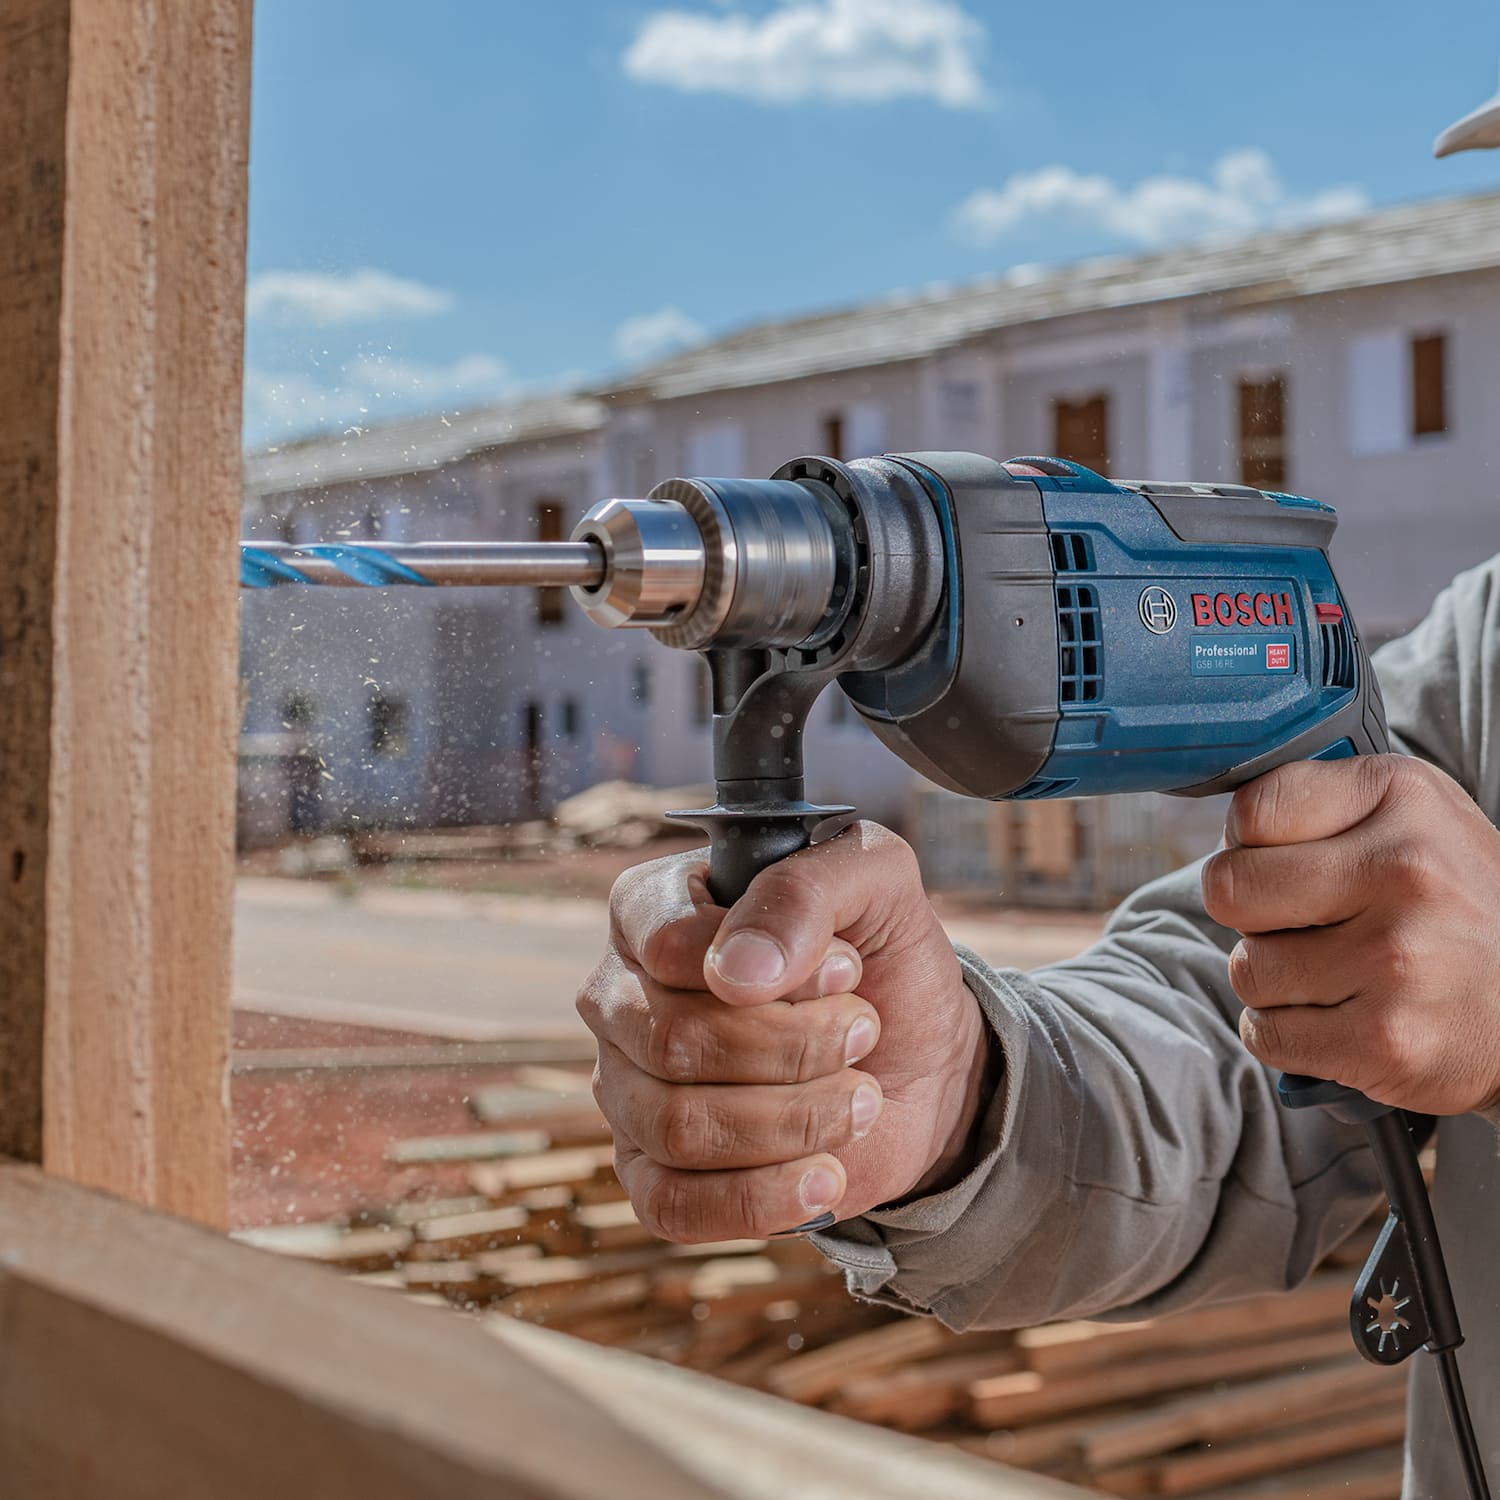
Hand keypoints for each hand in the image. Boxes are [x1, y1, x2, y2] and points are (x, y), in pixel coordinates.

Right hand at [576, 823, 990, 1241]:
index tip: (847, 968)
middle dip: (794, 1046)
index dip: (766, 966)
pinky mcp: (653, 1173)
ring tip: (861, 1097)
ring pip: (677, 1126)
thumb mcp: (873, 881)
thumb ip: (804, 890)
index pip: (663, 942)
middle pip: (671, 1040)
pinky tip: (826, 1177)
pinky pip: (673, 1205)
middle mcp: (621, 996)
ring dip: (795, 1119)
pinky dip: (763, 1198)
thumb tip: (736, 972)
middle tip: (866, 1031)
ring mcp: (626, 1089)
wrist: (919, 1055)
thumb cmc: (879, 952)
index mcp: (651, 908)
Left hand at [1202, 754, 1499, 1115]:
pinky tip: (1338, 1017)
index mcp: (1403, 798)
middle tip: (1301, 925)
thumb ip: (1319, 803)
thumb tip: (1225, 830)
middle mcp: (1407, 872)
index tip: (1286, 862)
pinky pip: (1265, 1034)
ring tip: (1336, 974)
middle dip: (1249, 915)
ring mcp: (1398, 959)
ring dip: (1273, 980)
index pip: (1249, 811)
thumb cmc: (1454, 904)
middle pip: (1228, 889)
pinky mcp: (1386, 1039)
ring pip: (1245, 969)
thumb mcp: (1411, 817)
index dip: (1250, 845)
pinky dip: (1286, 1034)